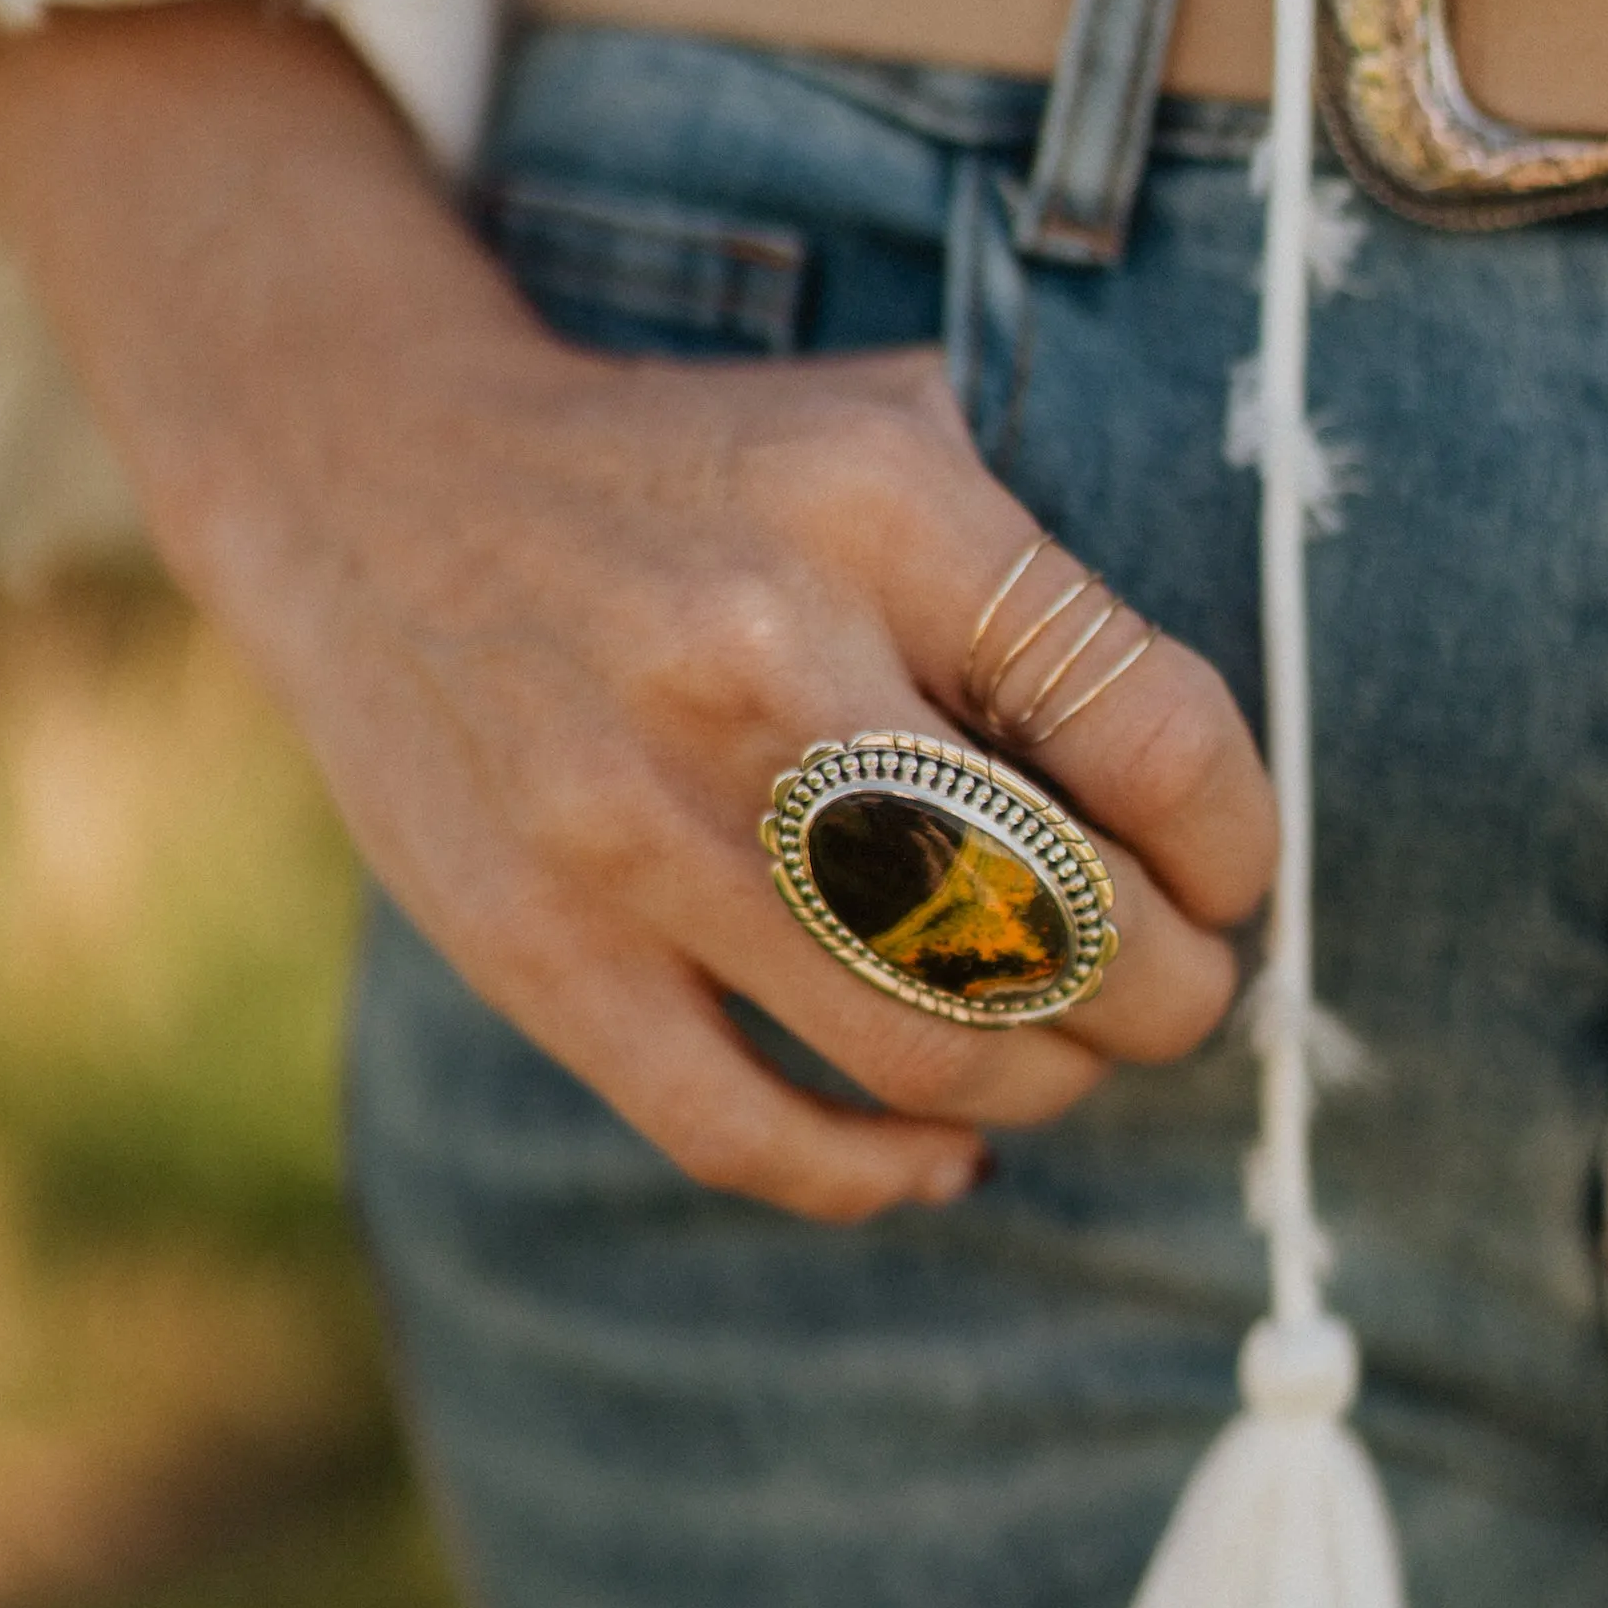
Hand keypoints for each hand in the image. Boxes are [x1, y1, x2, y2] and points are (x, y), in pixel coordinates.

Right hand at [0, 0, 1277, 1222]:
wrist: (372, 471)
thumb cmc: (689, 476)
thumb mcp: (889, 433)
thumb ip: (1041, 592)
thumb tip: (1204, 816)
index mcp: (882, 512)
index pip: (1159, 740)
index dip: (1235, 847)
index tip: (1218, 873)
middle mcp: (761, 664)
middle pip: (1064, 925)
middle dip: (1170, 994)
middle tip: (1167, 987)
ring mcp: (633, 823)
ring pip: (931, 1053)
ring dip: (1048, 1081)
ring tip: (1060, 1050)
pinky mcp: (537, 948)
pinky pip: (749, 1135)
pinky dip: (881, 1175)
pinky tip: (937, 1151)